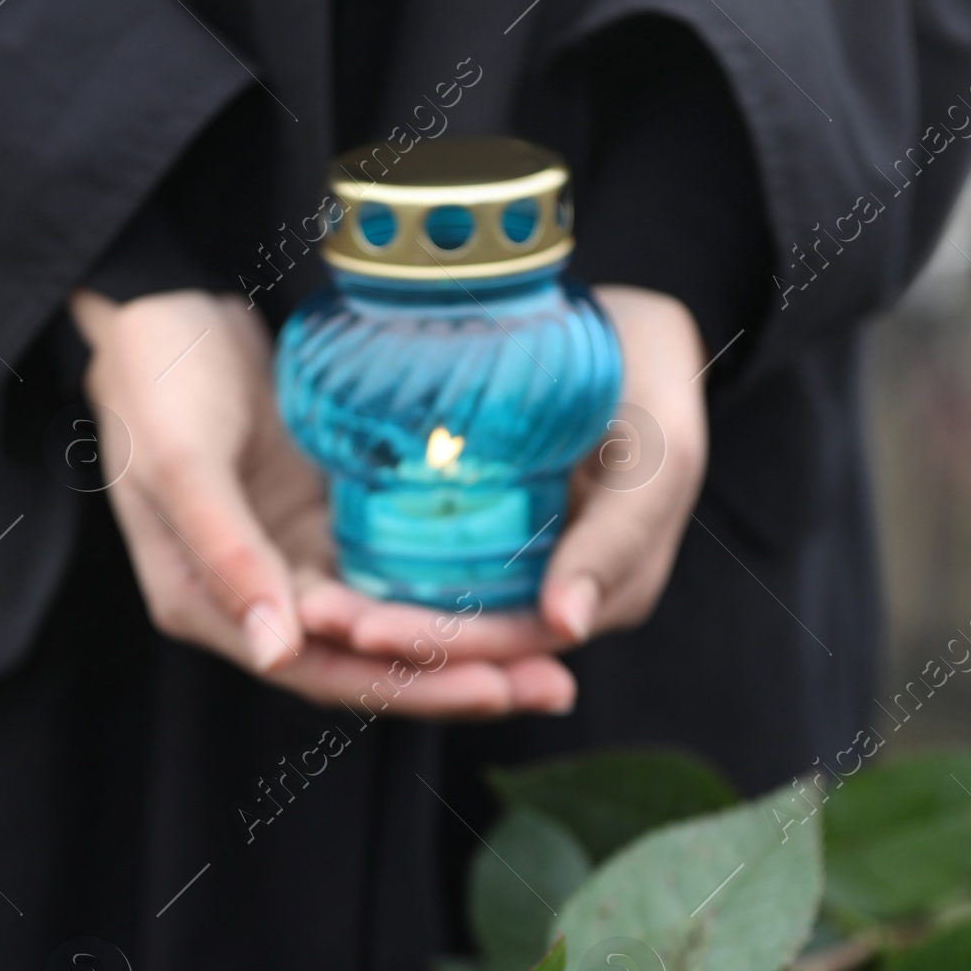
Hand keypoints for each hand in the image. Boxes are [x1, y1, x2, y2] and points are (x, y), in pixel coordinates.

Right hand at [68, 287, 578, 716]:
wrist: (159, 303)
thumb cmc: (155, 378)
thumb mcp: (181, 460)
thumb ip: (225, 554)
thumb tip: (277, 653)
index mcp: (208, 605)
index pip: (322, 670)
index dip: (409, 685)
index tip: (495, 685)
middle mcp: (257, 599)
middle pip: (370, 661)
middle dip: (461, 678)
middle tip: (555, 685)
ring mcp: (296, 560)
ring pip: (394, 622)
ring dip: (470, 644)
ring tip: (558, 656)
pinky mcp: (327, 520)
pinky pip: (399, 567)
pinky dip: (454, 584)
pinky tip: (521, 586)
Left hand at [299, 286, 709, 665]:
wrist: (626, 326)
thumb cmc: (650, 377)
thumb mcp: (658, 451)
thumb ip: (621, 534)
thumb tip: (566, 625)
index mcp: (612, 589)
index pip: (514, 639)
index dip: (441, 643)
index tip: (367, 633)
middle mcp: (564, 596)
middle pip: (469, 637)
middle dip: (394, 637)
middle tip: (319, 617)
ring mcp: (523, 567)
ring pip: (446, 612)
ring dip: (378, 619)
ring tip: (312, 608)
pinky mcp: (486, 533)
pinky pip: (432, 570)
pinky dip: (382, 578)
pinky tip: (322, 577)